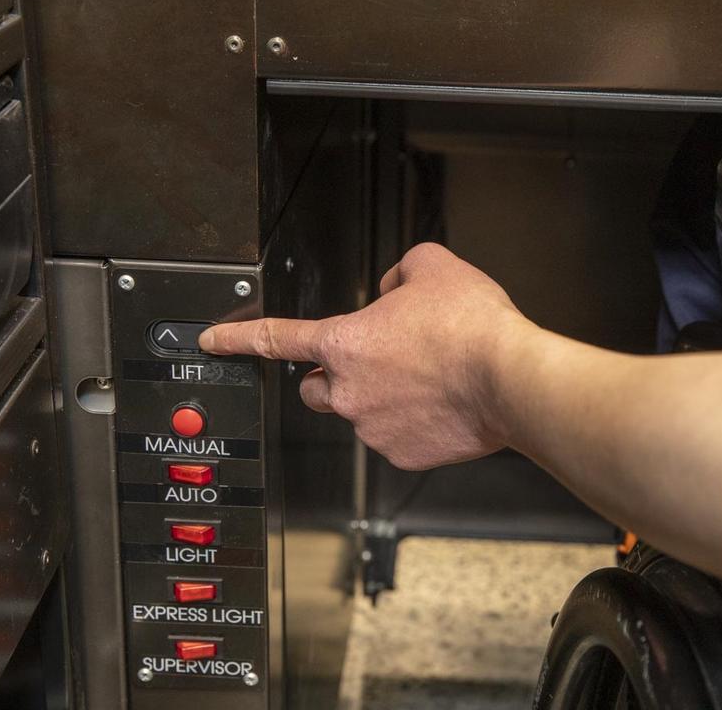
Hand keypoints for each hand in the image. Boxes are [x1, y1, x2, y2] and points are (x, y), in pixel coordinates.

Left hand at [199, 243, 528, 469]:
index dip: (239, 339)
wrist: (509, 378)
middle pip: (317, 389)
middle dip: (335, 378)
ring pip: (360, 414)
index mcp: (345, 342)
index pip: (276, 338)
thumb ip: (399, 272)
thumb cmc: (471, 326)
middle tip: (375, 364)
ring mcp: (373, 427)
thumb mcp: (432, 267)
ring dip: (380, 399)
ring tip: (426, 380)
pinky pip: (395, 438)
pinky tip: (440, 405)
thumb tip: (392, 290)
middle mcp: (348, 390)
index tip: (213, 342)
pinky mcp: (401, 453)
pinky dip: (411, 425)